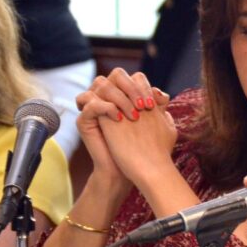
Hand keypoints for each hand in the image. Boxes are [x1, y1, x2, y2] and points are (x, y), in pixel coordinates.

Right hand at [76, 69, 167, 189]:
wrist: (129, 170)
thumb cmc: (143, 147)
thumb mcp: (155, 124)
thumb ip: (158, 106)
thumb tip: (162, 94)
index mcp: (124, 96)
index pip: (131, 77)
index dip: (143, 86)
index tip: (155, 104)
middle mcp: (107, 98)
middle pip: (115, 75)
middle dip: (132, 88)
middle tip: (144, 107)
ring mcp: (94, 107)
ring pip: (101, 84)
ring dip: (120, 97)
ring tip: (134, 116)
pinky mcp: (84, 120)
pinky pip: (88, 102)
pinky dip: (105, 107)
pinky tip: (119, 119)